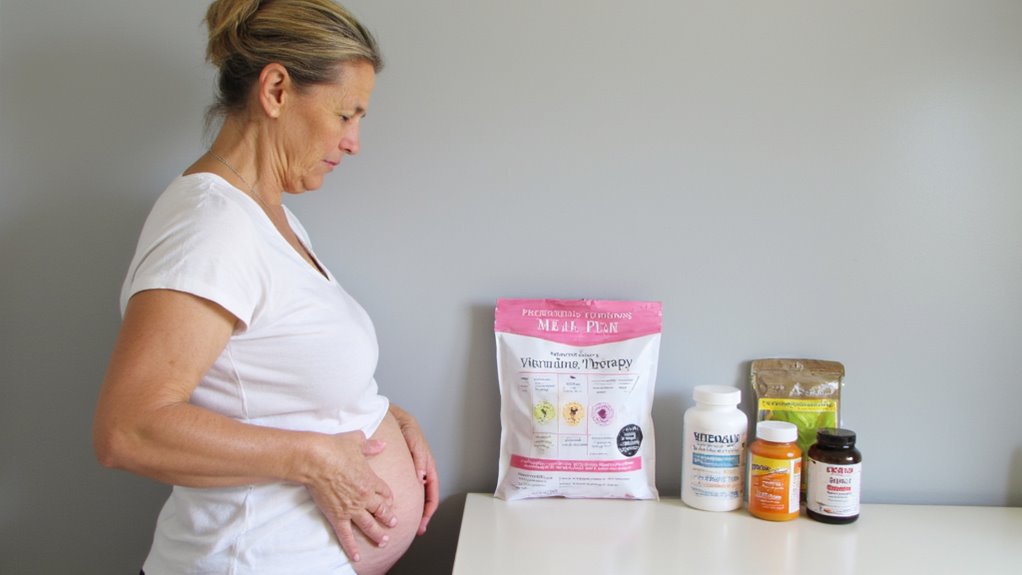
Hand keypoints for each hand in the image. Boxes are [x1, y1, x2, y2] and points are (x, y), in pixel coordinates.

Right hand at [304, 431, 396, 563]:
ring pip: (369, 526)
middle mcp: (364, 497)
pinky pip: (346, 536)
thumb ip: (370, 445)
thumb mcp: (356, 441)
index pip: (385, 492)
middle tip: (393, 524)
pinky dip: (352, 547)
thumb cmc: (334, 447)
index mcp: (371, 480)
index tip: (390, 503)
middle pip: (381, 511)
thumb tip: (382, 443)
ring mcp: (351, 508)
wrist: (315, 459)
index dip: (389, 498)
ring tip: (383, 541)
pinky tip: (356, 557)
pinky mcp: (337, 516)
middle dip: (388, 519)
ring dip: (377, 535)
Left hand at [389, 404, 439, 533]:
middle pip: (426, 497)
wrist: (390, 416)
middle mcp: (421, 470)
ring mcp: (412, 470)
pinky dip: (406, 499)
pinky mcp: (402, 469)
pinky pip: (407, 487)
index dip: (430, 508)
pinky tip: (397, 506)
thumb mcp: (413, 440)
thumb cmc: (404, 426)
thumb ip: (419, 458)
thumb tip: (422, 478)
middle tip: (418, 529)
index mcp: (427, 464)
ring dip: (416, 509)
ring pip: (417, 494)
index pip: (433, 491)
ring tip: (409, 523)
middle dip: (424, 514)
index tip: (424, 521)